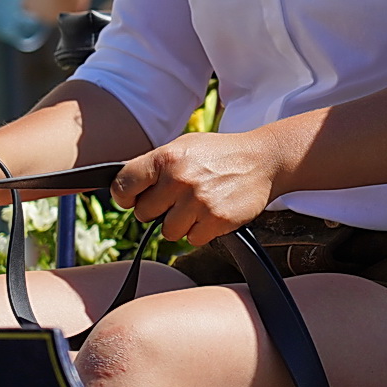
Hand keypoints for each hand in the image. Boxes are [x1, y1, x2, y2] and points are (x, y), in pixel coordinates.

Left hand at [110, 132, 276, 246]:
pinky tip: (212, 212)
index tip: (135, 198)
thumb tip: (123, 191)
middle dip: (158, 210)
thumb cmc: (218, 154)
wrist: (263, 160)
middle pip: (144, 214)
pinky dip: (201, 230)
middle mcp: (179, 179)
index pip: (123, 187)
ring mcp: (198, 201)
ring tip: (198, 205)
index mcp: (166, 157)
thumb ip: (153, 166)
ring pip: (167, 231)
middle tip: (178, 198)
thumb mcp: (183, 146)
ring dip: (180, 223)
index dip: (126, 196)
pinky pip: (193, 239)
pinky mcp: (216, 220)